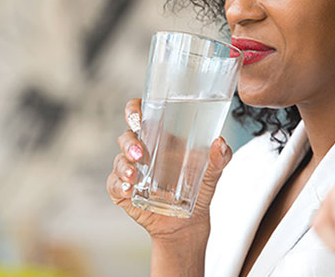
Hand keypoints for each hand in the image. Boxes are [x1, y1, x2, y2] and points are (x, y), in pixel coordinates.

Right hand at [107, 98, 232, 242]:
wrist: (188, 223)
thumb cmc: (197, 190)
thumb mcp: (212, 173)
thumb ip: (219, 158)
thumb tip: (220, 143)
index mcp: (159, 138)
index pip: (139, 116)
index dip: (133, 110)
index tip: (136, 115)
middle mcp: (141, 151)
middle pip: (126, 137)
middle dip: (129, 143)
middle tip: (140, 154)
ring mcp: (130, 170)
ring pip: (118, 160)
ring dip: (124, 166)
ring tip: (134, 176)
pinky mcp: (123, 190)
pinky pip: (114, 184)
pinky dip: (119, 185)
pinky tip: (129, 189)